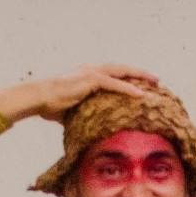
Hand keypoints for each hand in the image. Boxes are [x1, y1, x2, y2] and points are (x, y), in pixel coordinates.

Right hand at [0, 64, 161, 125]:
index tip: (142, 83)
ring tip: (155, 82)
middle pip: (122, 69)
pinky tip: (141, 95)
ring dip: (140, 77)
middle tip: (156, 79)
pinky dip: (128, 89)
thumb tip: (87, 127)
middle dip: (140, 73)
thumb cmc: (51, 105)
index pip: (113, 74)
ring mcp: (91, 73)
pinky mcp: (91, 80)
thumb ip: (83, 112)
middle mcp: (92, 70)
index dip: (128, 77)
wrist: (39, 98)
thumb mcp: (72, 108)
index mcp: (88, 75)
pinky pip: (114, 84)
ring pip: (122, 73)